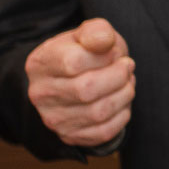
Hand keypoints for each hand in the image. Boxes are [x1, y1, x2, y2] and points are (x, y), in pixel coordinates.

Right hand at [25, 18, 133, 148]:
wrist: (74, 80)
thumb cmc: (84, 53)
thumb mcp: (87, 34)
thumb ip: (97, 31)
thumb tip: (104, 41)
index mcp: (40, 63)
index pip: (73, 62)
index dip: (104, 57)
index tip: (115, 53)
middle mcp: (41, 94)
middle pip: (86, 89)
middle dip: (118, 76)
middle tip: (128, 66)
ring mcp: (53, 119)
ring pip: (98, 112)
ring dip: (124, 94)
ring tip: (127, 82)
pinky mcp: (70, 136)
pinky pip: (105, 131)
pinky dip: (122, 115)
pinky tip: (122, 101)